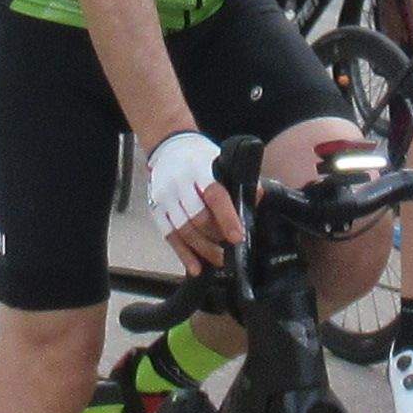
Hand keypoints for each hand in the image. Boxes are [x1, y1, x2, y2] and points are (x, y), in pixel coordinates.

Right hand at [143, 128, 241, 259]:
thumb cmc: (200, 157)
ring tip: (219, 260)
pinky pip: (169, 236)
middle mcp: (179, 183)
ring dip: (203, 250)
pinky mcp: (156, 209)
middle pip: (198, 218)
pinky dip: (183, 254)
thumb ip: (239, 179)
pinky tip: (195, 267)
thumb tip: (256, 198)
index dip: (226, 218)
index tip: (237, 237)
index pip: (214, 195)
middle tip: (230, 252)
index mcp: (200, 168)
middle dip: (216, 239)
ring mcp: (165, 197)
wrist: (168, 145)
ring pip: (184, 230)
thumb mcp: (220, 159)